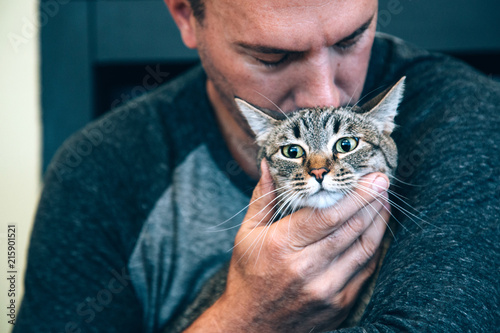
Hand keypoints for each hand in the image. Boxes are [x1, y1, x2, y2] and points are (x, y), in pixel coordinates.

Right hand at [186, 160, 389, 332]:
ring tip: (384, 201)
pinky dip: (375, 246)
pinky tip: (376, 230)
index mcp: (283, 246)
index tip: (372, 176)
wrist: (252, 325)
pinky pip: (366, 269)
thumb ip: (262, 199)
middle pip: (352, 228)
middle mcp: (307, 268)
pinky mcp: (339, 303)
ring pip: (365, 248)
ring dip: (379, 221)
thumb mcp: (247, 235)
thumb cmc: (248, 276)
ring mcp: (327, 288)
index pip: (329, 215)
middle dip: (372, 201)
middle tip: (383, 181)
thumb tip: (268, 165)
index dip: (355, 194)